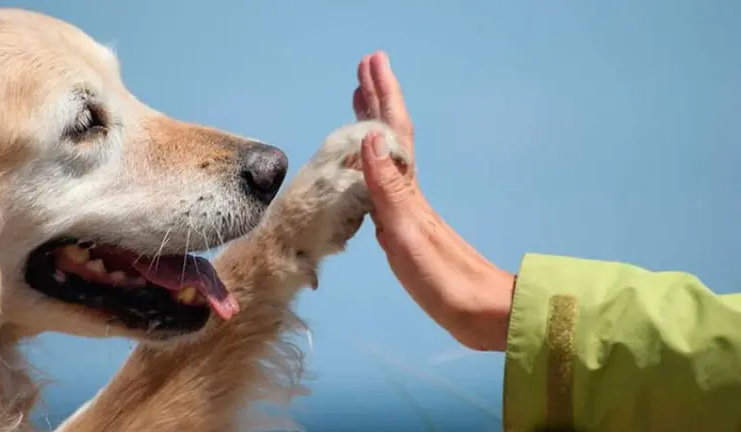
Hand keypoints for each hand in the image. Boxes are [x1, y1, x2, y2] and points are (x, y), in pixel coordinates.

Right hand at [353, 51, 514, 350]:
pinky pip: (381, 184)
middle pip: (391, 137)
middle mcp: (409, 193)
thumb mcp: (409, 232)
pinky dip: (370, 167)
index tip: (371, 62)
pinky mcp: (407, 230)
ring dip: (373, 128)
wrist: (480, 314)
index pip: (394, 132)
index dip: (382, 96)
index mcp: (408, 191)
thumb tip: (369, 137)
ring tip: (360, 106)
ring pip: (386, 158)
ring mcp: (409, 210)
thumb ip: (388, 188)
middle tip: (362, 71)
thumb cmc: (444, 279)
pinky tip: (365, 170)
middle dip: (377, 102)